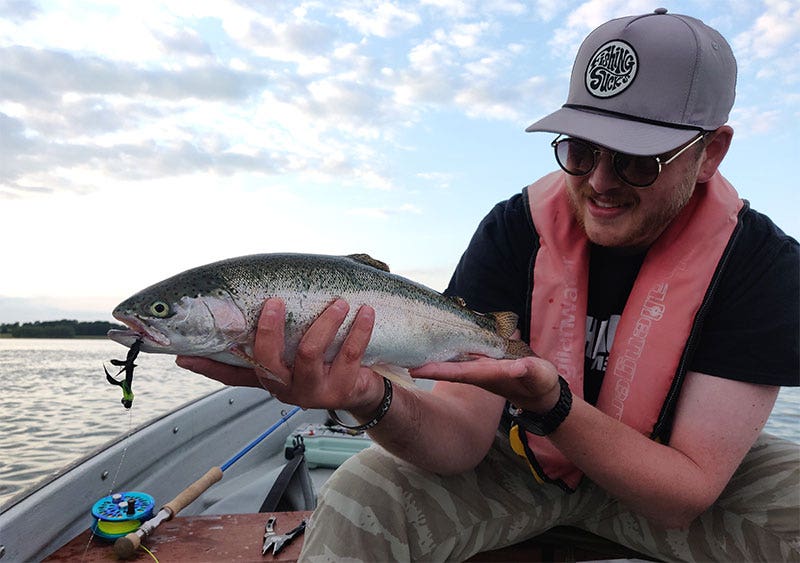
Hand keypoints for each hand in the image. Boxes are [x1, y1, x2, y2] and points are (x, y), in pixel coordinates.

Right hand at [177, 298, 385, 415]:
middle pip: (266, 360)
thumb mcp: (297, 351)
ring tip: (341, 301)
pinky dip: (358, 329)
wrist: (364, 393)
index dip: (206, 367)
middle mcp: (285, 387)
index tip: (181, 356)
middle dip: (269, 329)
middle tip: (276, 301)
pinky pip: (349, 354)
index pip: (231, 374)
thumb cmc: (327, 361)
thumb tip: (254, 298)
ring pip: (310, 352)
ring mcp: (312, 391)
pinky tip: (365, 312)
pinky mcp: (341, 389)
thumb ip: (276, 335)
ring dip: (326, 321)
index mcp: (269, 377)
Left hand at [410, 355, 561, 413]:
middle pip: (447, 368)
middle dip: (426, 365)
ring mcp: (479, 369)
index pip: (457, 371)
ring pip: (450, 363)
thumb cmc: (539, 382)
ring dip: (431, 360)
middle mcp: (478, 372)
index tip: (415, 369)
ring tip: (408, 352)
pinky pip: (459, 358)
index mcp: (487, 374)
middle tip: (401, 359)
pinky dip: (443, 355)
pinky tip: (428, 349)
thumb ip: (528, 370)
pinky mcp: (482, 364)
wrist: (540, 392)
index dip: (436, 370)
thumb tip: (518, 367)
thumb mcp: (537, 375)